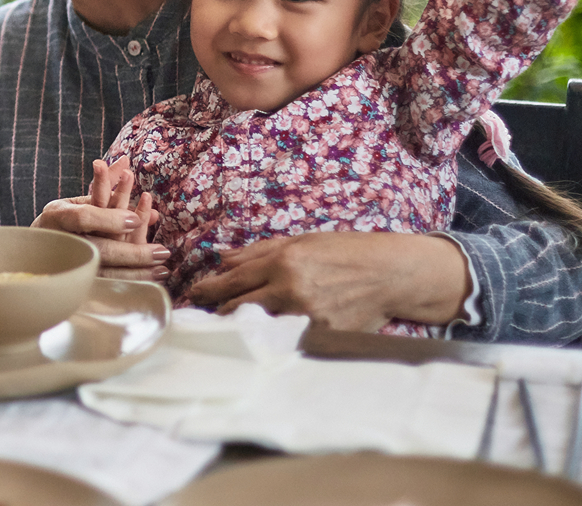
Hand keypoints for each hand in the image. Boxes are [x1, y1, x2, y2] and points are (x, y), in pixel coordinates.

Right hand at [31, 159, 168, 281]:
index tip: (136, 219)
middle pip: (100, 250)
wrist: (30, 252)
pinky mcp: (77, 282)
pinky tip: (151, 282)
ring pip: (107, 273)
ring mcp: (69, 265)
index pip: (85, 218)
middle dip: (134, 253)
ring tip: (163, 270)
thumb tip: (126, 161)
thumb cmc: (60, 220)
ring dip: (138, 272)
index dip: (110, 218)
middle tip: (162, 252)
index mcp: (57, 216)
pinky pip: (107, 286)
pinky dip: (130, 284)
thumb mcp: (76, 199)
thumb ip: (103, 182)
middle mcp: (63, 241)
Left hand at [189, 231, 471, 330]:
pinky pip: (284, 339)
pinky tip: (262, 338)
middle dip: (218, 312)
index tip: (192, 298)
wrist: (388, 274)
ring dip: (240, 328)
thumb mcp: (300, 241)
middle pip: (237, 309)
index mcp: (282, 262)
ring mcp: (306, 317)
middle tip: (202, 316)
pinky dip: (270, 338)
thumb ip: (257, 252)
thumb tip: (222, 260)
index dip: (206, 292)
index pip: (230, 282)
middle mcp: (290, 290)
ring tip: (227, 328)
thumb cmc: (343, 251)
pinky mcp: (321, 336)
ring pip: (257, 328)